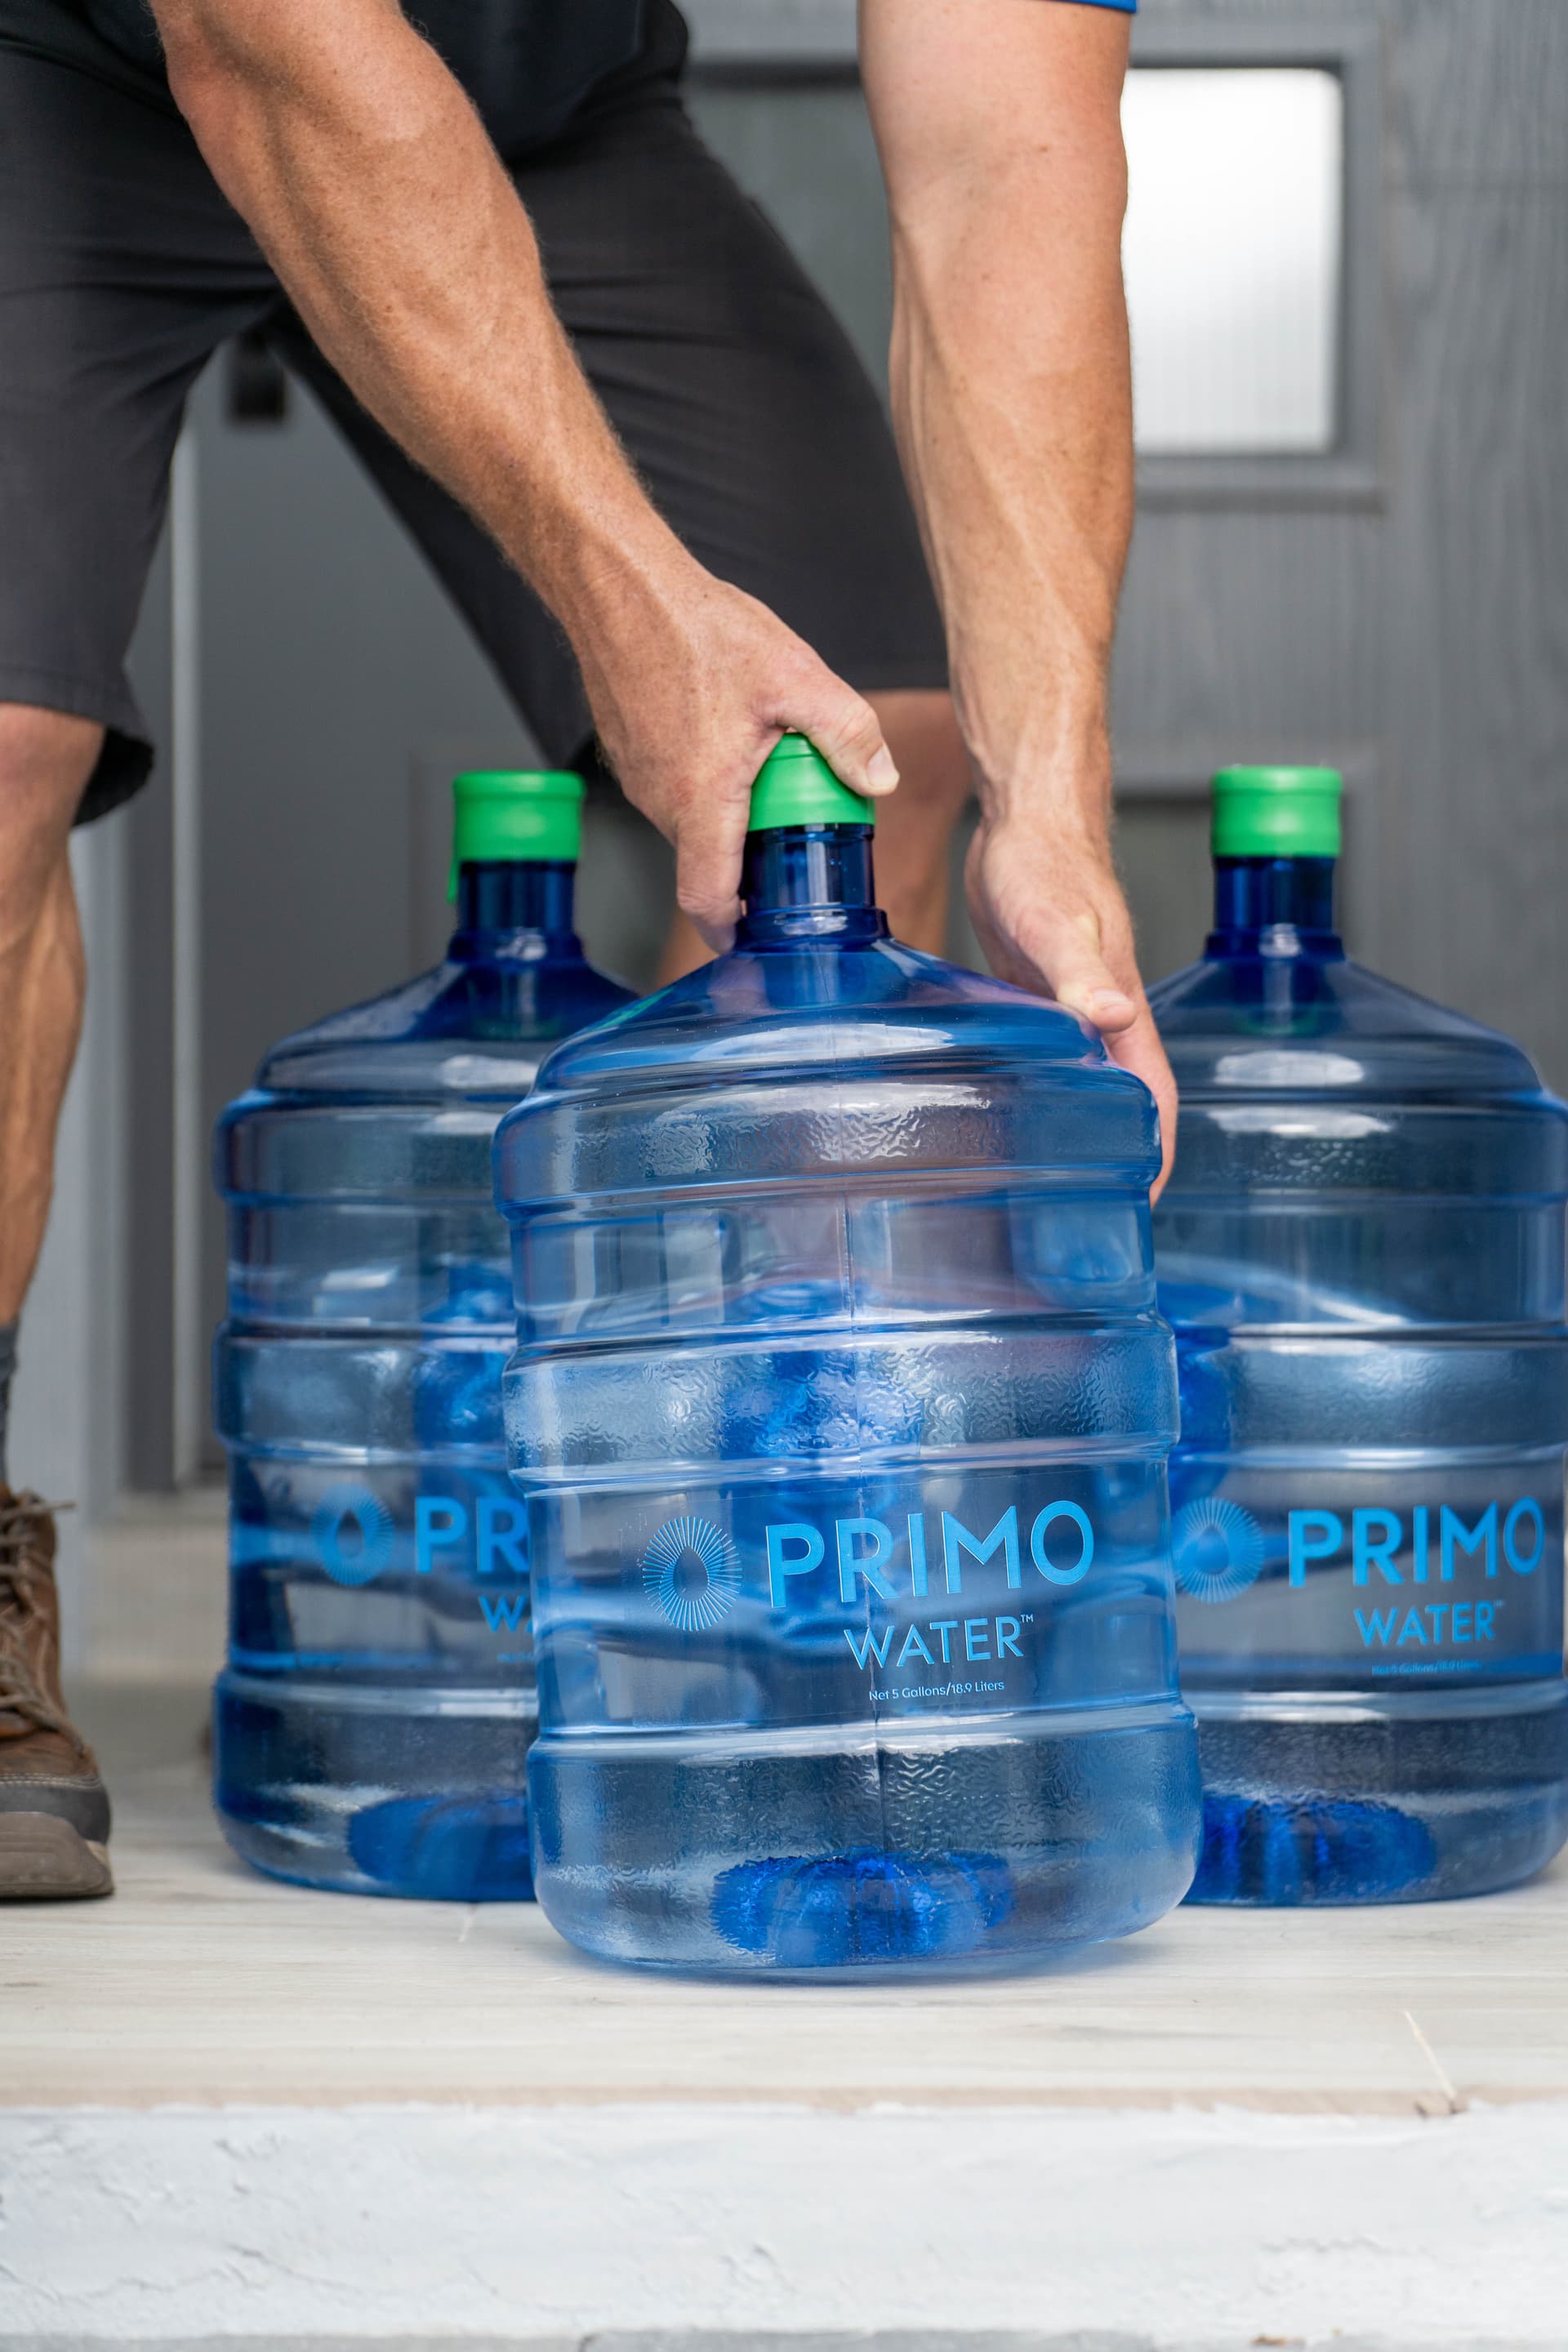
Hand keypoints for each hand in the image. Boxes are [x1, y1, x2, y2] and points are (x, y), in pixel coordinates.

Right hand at [573, 549, 899, 949]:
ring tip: (766, 764)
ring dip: (730, 811)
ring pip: (693, 820)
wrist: (618, 585)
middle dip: (752, 855)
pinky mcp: (627, 754)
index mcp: (702, 799)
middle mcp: (661, 801)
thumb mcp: (795, 676)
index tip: (754, 941)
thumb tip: (880, 778)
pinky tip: (728, 731)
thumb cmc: (697, 628)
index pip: (707, 896)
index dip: (730, 930)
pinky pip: (673, 788)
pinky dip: (705, 780)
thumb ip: (847, 732)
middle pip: (710, 858)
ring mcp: (639, 780)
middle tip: (795, 822)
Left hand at [965, 806, 1175, 1194]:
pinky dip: (1043, 1095)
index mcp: (1123, 1012)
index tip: (1141, 1210)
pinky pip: (1053, 1062)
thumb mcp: (1053, 923)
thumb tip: (1113, 1018)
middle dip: (1121, 1162)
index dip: (1155, 1156)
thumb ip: (1080, 974)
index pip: (1156, 1100)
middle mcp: (1105, 1020)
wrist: (1023, 819)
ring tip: (1052, 1188)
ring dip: (1081, 1134)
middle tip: (1090, 1220)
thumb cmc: (1043, 863)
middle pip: (1128, 1105)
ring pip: (1088, 1087)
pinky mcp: (1040, 1000)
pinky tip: (1010, 1118)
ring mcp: (1073, 1012)